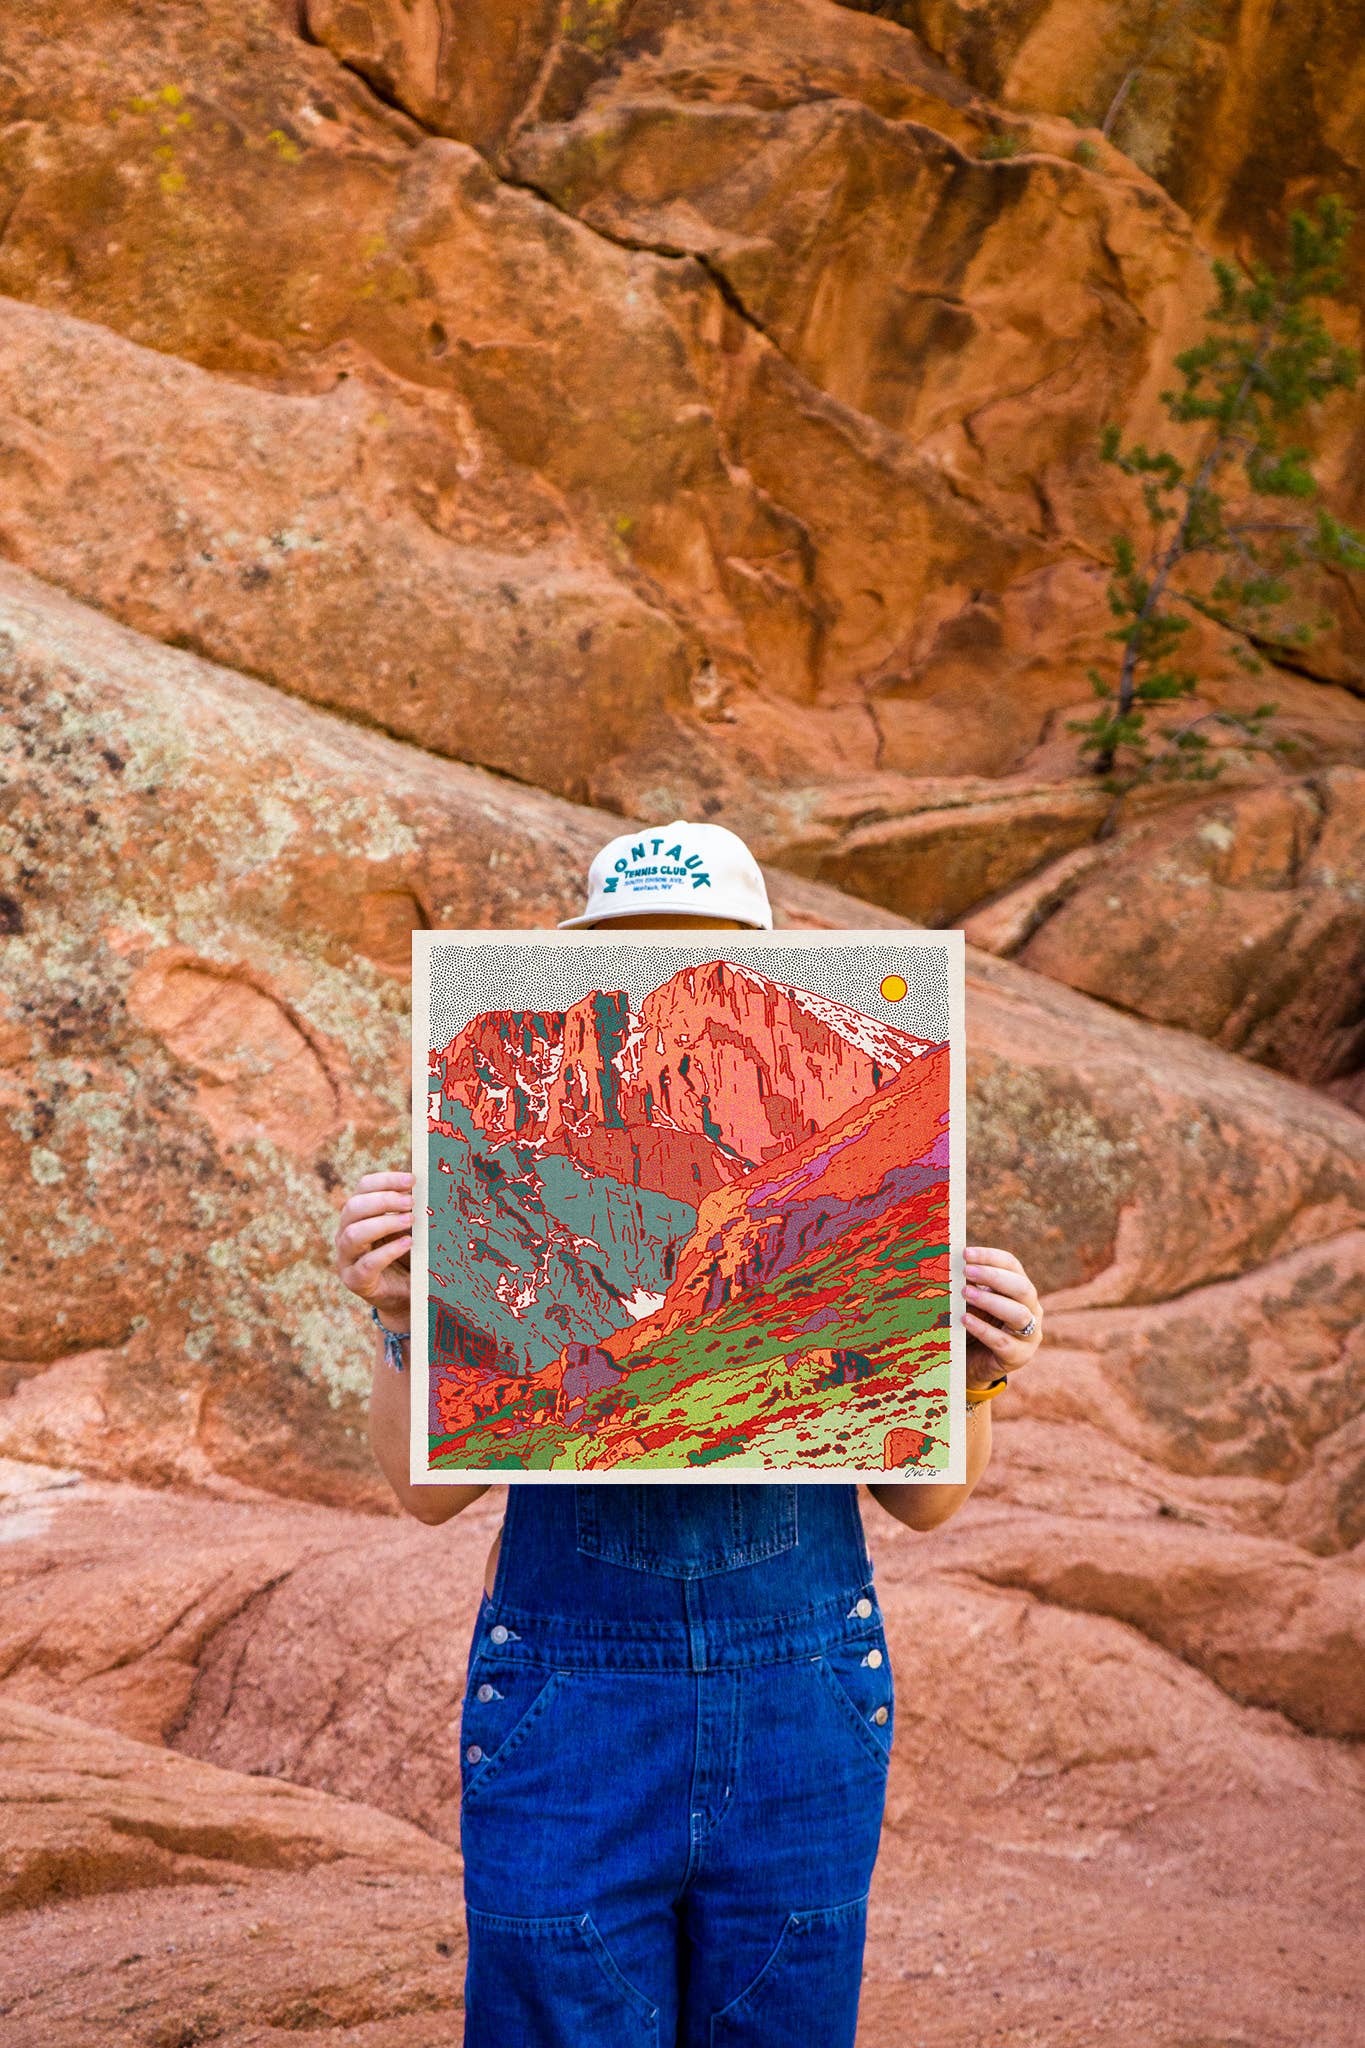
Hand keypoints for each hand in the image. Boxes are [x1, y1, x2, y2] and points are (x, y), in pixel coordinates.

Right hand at [334, 1168, 414, 1332]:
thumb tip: (429, 1183)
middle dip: (384, 1200)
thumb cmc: (407, 1255)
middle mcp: (345, 1233)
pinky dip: (388, 1251)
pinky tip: (408, 1244)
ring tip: (410, 1220)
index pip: (363, 1187)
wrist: (404, 1295)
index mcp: (357, 1215)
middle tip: (412, 1202)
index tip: (412, 1180)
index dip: (386, 1180)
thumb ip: (411, 1208)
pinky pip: (366, 1264)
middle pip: (353, 1207)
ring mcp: (346, 1259)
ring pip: (354, 1234)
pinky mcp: (354, 1281)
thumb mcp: (408, 1228)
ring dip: (384, 1223)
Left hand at [962, 1245, 1041, 1383]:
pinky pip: (1003, 1342)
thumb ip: (967, 1284)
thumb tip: (947, 1262)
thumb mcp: (971, 1302)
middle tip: (965, 1271)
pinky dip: (983, 1329)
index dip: (990, 1257)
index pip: (1012, 1265)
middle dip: (993, 1276)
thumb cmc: (972, 1325)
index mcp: (1020, 1289)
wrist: (973, 1364)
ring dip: (990, 1301)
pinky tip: (965, 1320)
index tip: (965, 1254)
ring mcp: (1029, 1335)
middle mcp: (1031, 1309)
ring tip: (965, 1293)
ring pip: (1019, 1314)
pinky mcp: (1019, 1356)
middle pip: (1022, 1287)